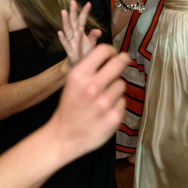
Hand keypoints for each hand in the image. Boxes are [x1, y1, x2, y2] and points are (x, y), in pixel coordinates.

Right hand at [46, 44, 129, 160]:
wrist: (63, 137)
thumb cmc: (69, 108)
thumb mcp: (72, 83)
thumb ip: (90, 69)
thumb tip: (111, 56)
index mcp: (79, 76)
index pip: (103, 51)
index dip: (111, 51)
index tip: (114, 54)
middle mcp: (92, 87)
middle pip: (119, 63)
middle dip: (122, 61)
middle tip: (123, 61)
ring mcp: (104, 104)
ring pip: (121, 84)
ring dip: (116, 88)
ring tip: (104, 97)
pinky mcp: (114, 117)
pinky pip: (122, 101)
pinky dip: (116, 104)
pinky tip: (105, 110)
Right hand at [57, 1, 100, 64]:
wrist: (80, 63)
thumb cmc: (85, 51)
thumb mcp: (92, 42)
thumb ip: (94, 35)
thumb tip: (99, 30)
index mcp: (80, 31)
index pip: (82, 19)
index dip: (85, 12)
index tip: (89, 3)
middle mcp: (75, 34)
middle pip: (73, 21)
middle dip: (73, 11)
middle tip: (72, 1)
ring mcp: (71, 41)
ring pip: (67, 29)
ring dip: (65, 21)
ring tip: (64, 12)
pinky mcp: (69, 50)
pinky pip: (65, 43)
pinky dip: (62, 38)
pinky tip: (59, 32)